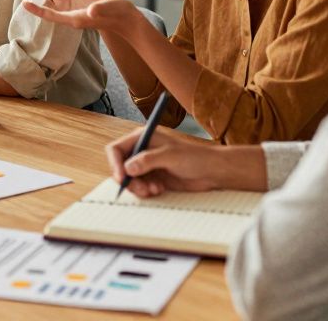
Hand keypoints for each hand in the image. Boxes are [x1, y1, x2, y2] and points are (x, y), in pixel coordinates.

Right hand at [105, 127, 257, 197]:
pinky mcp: (153, 176)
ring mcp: (147, 164)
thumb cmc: (195, 157)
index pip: (117, 149)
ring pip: (129, 178)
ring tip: (154, 189)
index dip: (115, 163)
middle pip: (120, 166)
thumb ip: (147, 160)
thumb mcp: (170, 156)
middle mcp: (142, 150)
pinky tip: (158, 189)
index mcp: (143, 137)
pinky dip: (145, 190)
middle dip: (129, 179)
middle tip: (141, 189)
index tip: (122, 178)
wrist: (212, 171)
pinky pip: (139, 186)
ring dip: (138, 187)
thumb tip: (127, 168)